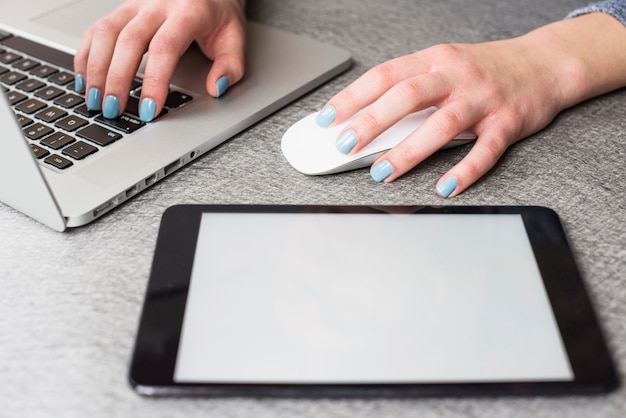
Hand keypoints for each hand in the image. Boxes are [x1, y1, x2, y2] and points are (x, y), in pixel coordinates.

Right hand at [74, 0, 245, 121]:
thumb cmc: (218, 13)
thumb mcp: (234, 37)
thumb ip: (230, 65)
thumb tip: (215, 88)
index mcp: (187, 11)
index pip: (165, 48)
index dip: (155, 81)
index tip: (150, 109)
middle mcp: (156, 4)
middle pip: (128, 41)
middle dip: (117, 79)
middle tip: (113, 110)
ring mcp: (135, 4)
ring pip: (106, 33)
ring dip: (96, 69)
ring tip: (94, 100)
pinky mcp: (122, 9)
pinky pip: (96, 30)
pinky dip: (86, 55)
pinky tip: (84, 79)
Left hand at [316, 13, 625, 196]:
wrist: (544, 64)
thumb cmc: (484, 70)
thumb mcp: (443, 68)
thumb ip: (410, 92)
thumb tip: (367, 125)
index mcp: (434, 59)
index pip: (384, 76)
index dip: (351, 98)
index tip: (326, 119)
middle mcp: (456, 75)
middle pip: (407, 97)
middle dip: (371, 123)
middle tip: (344, 145)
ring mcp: (483, 98)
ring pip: (442, 124)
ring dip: (409, 151)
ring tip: (382, 172)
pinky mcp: (508, 122)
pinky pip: (485, 150)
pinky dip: (464, 170)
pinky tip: (444, 188)